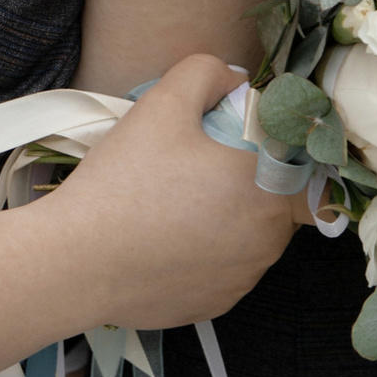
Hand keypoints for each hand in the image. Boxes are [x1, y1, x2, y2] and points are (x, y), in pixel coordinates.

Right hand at [47, 53, 300, 328]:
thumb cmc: (124, 180)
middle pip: (276, 197)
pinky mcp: (218, 303)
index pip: (299, 159)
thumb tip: (234, 80)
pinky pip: (226, 268)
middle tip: (196, 166)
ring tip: (176, 203)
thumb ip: (207, 73)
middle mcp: (270, 239)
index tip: (234, 140)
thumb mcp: (162, 103)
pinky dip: (207, 253)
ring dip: (229, 217)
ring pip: (252, 235)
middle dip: (247, 179)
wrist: (77, 261)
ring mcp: (244, 277)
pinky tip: (167, 239)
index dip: (272, 144)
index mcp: (269, 187)